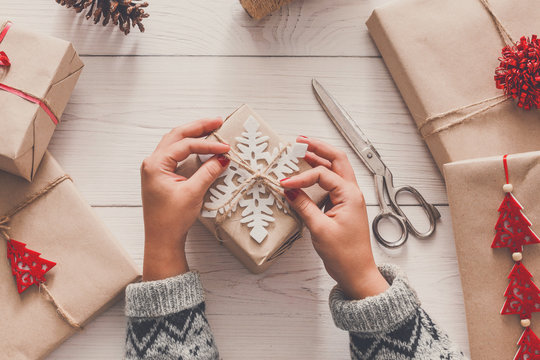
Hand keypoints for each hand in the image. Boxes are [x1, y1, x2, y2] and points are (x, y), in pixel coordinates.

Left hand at [140, 118, 229, 280]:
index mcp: (155, 164)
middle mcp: (152, 162)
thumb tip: (222, 159)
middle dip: (198, 127)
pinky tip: (201, 145)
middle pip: (177, 135)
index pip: (185, 145)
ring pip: (175, 142)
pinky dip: (190, 147)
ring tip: (211, 128)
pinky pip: (176, 153)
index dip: (207, 144)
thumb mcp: (193, 193)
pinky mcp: (161, 175)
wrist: (161, 240)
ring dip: (193, 135)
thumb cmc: (171, 220)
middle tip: (217, 121)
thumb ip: (208, 172)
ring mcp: (156, 168)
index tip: (225, 148)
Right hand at [280, 137, 388, 299]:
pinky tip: (307, 175)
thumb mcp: (320, 229)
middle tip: (300, 141)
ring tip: (302, 151)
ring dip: (320, 159)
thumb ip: (304, 206)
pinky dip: (319, 175)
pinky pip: (331, 184)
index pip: (322, 174)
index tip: (284, 183)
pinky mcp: (342, 206)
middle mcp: (351, 192)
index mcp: (350, 195)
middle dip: (319, 148)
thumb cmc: (345, 255)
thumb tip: (290, 191)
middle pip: (337, 160)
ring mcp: (348, 198)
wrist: (357, 273)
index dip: (301, 176)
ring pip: (335, 170)